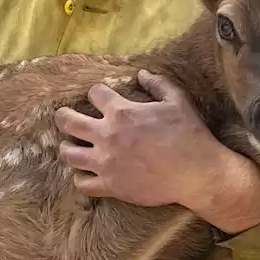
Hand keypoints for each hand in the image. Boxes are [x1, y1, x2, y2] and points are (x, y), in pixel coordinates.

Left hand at [54, 70, 220, 207]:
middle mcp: (107, 136)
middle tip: (63, 117)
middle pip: (68, 122)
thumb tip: (141, 74)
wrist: (197, 174)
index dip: (97, 93)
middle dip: (62, 117)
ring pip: (69, 155)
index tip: (100, 97)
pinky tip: (86, 174)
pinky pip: (82, 184)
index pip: (94, 94)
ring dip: (67, 148)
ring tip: (71, 147)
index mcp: (122, 112)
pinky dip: (81, 178)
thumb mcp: (177, 101)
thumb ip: (157, 84)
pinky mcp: (111, 186)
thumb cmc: (189, 134)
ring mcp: (106, 163)